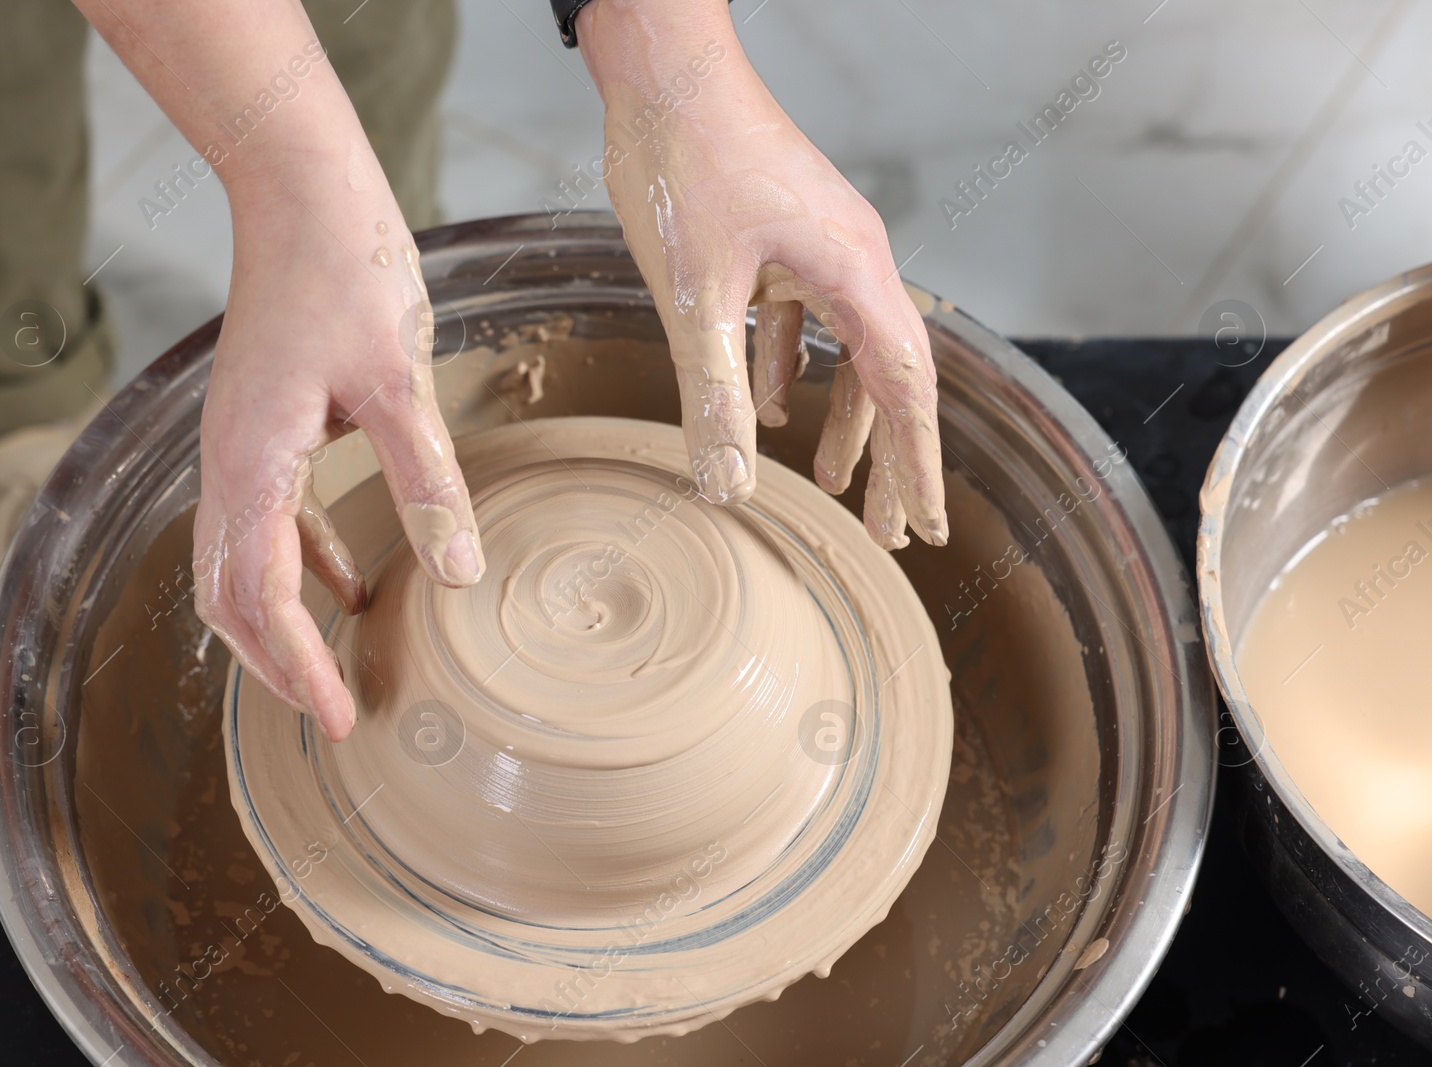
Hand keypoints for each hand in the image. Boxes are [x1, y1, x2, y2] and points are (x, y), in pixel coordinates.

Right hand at [193, 165, 482, 741]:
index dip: (297, 668)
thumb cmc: (347, 273)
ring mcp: (241, 446)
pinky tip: (355, 583)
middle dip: (273, 663)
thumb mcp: (398, 382)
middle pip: (228, 597)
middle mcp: (229, 464)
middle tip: (332, 714)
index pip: (261, 599)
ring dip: (283, 621)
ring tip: (336, 668)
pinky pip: (274, 520)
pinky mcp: (266, 426)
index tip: (338, 719)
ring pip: (243, 564)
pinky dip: (305, 564)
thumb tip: (458, 572)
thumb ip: (426, 480)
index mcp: (252, 464)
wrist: (303, 192)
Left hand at [577, 0, 945, 548]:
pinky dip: (792, 366)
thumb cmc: (682, 162)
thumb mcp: (694, 297)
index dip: (916, 466)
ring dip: (842, 417)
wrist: (661, 68)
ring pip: (847, 349)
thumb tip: (728, 487)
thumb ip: (714, 396)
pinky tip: (772, 405)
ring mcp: (821, 245)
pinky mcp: (785, 236)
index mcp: (852, 271)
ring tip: (830, 481)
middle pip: (888, 376)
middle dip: (889, 458)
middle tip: (893, 531)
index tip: (927, 528)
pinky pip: (805, 318)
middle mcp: (852, 259)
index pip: (905, 388)